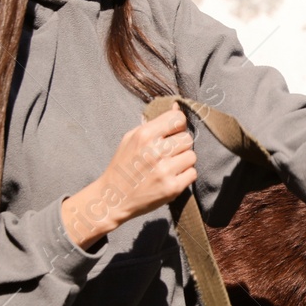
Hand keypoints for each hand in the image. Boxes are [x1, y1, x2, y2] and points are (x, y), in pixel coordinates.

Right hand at [62, 108, 196, 247]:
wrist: (113, 197)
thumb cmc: (124, 165)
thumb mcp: (132, 138)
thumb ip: (155, 123)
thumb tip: (177, 107)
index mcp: (144, 135)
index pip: (178, 119)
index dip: (178, 125)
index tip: (172, 133)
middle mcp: (155, 151)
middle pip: (188, 138)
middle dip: (180, 145)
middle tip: (168, 154)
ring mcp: (164, 170)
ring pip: (192, 156)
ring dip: (183, 161)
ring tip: (168, 166)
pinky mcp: (172, 188)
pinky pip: (192, 174)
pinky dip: (185, 176)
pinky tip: (171, 177)